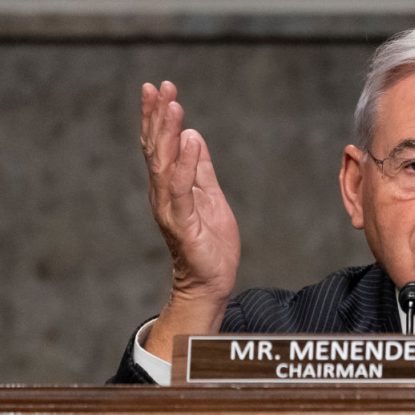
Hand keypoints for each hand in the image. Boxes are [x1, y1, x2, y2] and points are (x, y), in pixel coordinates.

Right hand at [140, 81, 240, 358]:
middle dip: (157, 116)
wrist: (211, 281)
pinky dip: (186, 164)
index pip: (161, 145)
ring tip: (172, 104)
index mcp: (170, 185)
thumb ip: (201, 168)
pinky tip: (191, 141)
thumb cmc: (210, 242)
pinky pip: (182, 189)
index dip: (159, 117)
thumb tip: (193, 135)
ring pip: (164, 163)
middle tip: (158, 85)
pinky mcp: (182, 222)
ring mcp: (170, 207)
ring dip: (168, 132)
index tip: (160, 88)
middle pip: (156, 148)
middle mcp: (163, 193)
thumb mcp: (210, 195)